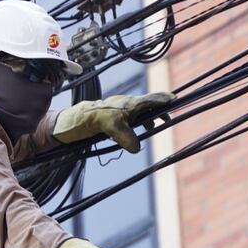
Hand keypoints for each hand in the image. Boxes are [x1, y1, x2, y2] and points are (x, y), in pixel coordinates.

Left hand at [52, 92, 174, 152]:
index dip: (164, 100)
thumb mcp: (110, 128)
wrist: (71, 121)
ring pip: (138, 114)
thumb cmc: (90, 119)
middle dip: (159, 111)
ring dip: (147, 120)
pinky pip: (129, 121)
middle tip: (168, 120)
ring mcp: (119, 112)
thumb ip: (126, 137)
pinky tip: (134, 136)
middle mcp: (126, 105)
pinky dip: (136, 126)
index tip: (176, 100)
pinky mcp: (112, 119)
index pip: (152, 99)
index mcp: (130, 103)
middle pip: (148, 105)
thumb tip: (137, 148)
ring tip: (154, 128)